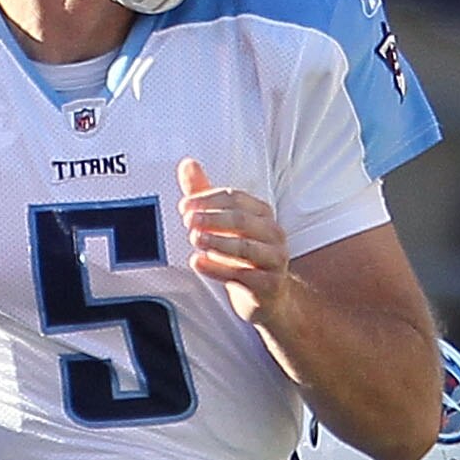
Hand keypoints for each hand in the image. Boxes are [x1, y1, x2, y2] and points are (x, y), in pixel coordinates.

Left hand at [178, 155, 289, 323]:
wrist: (268, 296)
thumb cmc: (243, 256)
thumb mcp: (223, 223)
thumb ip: (205, 194)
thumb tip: (187, 163)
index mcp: (263, 214)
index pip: (235, 198)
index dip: (208, 200)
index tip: (184, 206)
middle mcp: (273, 234)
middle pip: (242, 220)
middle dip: (212, 219)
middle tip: (188, 221)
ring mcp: (275, 260)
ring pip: (245, 248)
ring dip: (216, 242)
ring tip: (194, 239)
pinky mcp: (270, 285)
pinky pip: (243, 275)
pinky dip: (217, 268)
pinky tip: (198, 262)